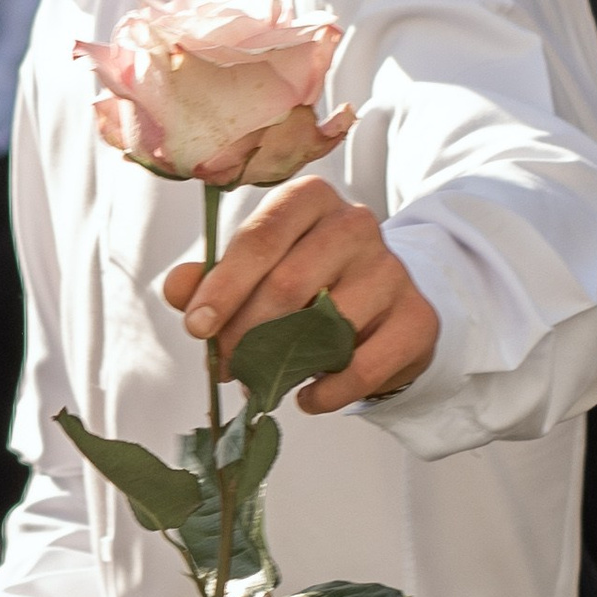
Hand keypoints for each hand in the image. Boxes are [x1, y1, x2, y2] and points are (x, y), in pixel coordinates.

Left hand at [165, 176, 437, 414]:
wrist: (384, 300)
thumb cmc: (305, 275)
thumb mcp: (256, 266)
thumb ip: (211, 275)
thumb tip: (178, 291)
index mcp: (308, 199)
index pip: (259, 238)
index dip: (223, 286)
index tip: (197, 327)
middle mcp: (355, 224)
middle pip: (288, 283)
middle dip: (245, 333)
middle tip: (223, 366)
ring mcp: (392, 271)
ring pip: (326, 325)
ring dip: (284, 364)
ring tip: (259, 382)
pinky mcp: (418, 319)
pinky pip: (364, 365)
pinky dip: (327, 390)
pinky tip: (304, 397)